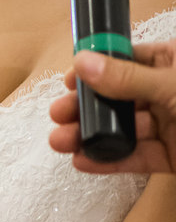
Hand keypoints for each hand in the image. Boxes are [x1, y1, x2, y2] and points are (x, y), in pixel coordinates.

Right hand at [49, 40, 175, 173]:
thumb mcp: (174, 86)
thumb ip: (129, 78)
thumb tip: (82, 62)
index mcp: (174, 64)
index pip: (128, 60)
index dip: (96, 68)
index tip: (69, 81)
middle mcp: (168, 92)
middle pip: (117, 97)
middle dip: (85, 107)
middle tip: (58, 114)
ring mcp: (170, 125)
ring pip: (122, 130)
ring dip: (89, 136)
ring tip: (60, 142)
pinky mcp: (171, 156)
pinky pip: (136, 157)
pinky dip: (109, 161)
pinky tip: (83, 161)